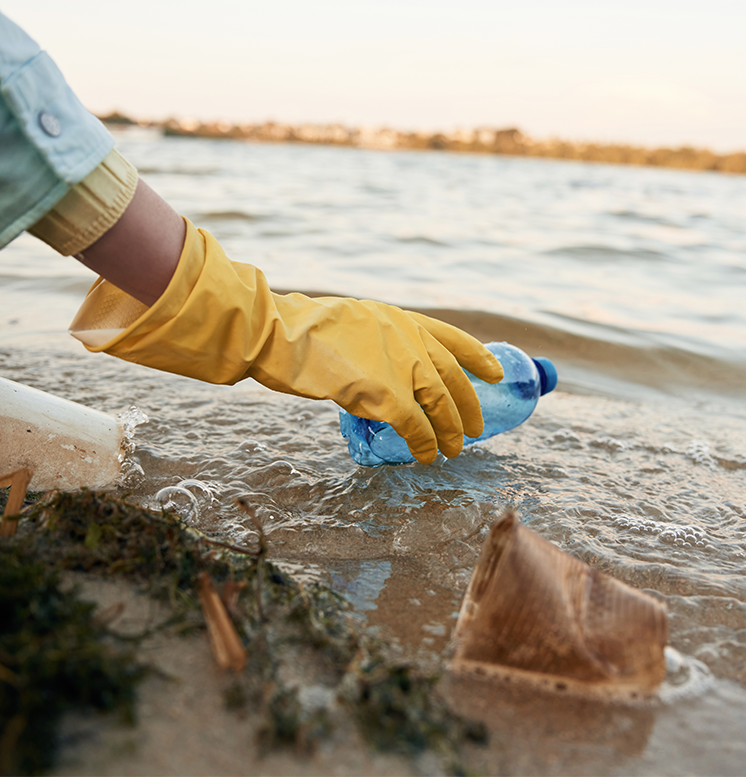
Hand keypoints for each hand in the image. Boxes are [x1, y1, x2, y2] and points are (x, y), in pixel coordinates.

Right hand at [70, 216, 501, 462]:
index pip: (455, 338)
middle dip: (469, 407)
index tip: (497, 373)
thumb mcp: (354, 323)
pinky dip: (425, 443)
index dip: (481, 357)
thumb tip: (388, 367)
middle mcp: (410, 339)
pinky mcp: (383, 394)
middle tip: (474, 430)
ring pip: (442, 405)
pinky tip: (427, 456)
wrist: (279, 334)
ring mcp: (399, 365)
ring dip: (451, 431)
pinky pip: (416, 426)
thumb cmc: (304, 331)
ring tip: (454, 450)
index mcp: (403, 319)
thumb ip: (380, 341)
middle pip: (454, 379)